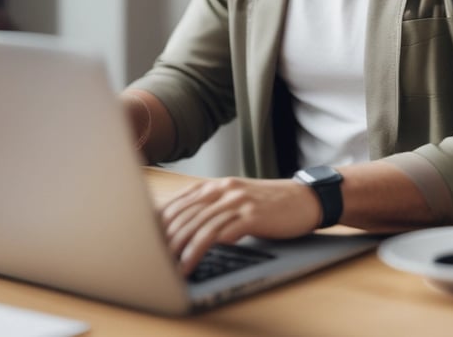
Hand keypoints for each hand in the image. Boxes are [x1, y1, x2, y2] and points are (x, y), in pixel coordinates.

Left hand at [160, 176, 321, 275]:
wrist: (303, 199)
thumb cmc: (268, 204)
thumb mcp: (236, 199)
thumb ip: (213, 207)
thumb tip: (184, 226)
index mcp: (217, 186)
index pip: (181, 202)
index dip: (163, 221)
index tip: (149, 239)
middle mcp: (224, 190)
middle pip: (188, 214)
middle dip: (169, 238)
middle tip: (156, 257)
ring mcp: (238, 201)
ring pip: (202, 225)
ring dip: (185, 248)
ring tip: (174, 266)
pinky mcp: (252, 216)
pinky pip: (224, 232)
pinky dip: (207, 247)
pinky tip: (198, 259)